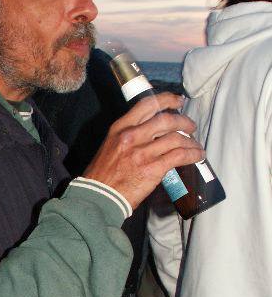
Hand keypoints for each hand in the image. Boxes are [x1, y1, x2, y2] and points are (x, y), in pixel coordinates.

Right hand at [83, 93, 204, 209]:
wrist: (99, 196)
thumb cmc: (102, 174)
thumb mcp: (111, 145)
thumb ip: (129, 134)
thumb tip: (153, 131)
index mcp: (120, 128)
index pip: (147, 105)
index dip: (166, 100)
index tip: (177, 101)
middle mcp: (132, 136)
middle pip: (166, 120)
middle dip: (183, 122)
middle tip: (190, 127)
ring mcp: (143, 153)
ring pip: (176, 138)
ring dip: (190, 141)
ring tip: (195, 145)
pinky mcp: (153, 169)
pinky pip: (179, 156)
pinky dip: (192, 154)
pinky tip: (197, 156)